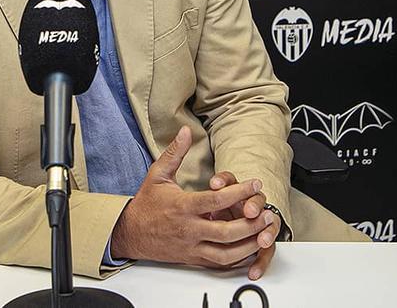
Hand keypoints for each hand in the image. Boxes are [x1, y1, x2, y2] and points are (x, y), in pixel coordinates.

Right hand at [110, 126, 271, 269]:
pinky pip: (219, 263)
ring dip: (248, 245)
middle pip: (226, 232)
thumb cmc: (146, 204)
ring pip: (225, 253)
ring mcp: (191, 247)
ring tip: (263, 234)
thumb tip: (186, 132)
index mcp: (182, 207)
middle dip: (251, 224)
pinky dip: (237, 259)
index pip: (216, 201)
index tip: (255, 184)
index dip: (239, 192)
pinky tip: (249, 250)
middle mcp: (188, 229)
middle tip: (267, 213)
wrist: (129, 234)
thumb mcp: (157, 174)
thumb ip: (175, 153)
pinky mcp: (193, 258)